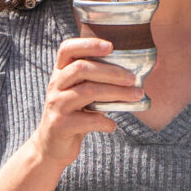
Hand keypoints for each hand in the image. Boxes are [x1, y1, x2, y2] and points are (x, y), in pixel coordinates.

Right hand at [28, 36, 134, 165]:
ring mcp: (56, 104)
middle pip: (81, 68)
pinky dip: (104, 122)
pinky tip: (112, 125)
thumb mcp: (83, 94)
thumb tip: (140, 72)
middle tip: (132, 79)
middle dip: (111, 71)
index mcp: (61, 73)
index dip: (88, 44)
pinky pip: (88, 120)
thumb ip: (101, 82)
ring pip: (87, 91)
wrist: (51, 146)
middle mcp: (55, 85)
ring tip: (135, 96)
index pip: (67, 49)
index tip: (111, 47)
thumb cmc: (75, 115)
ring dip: (116, 93)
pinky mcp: (60, 125)